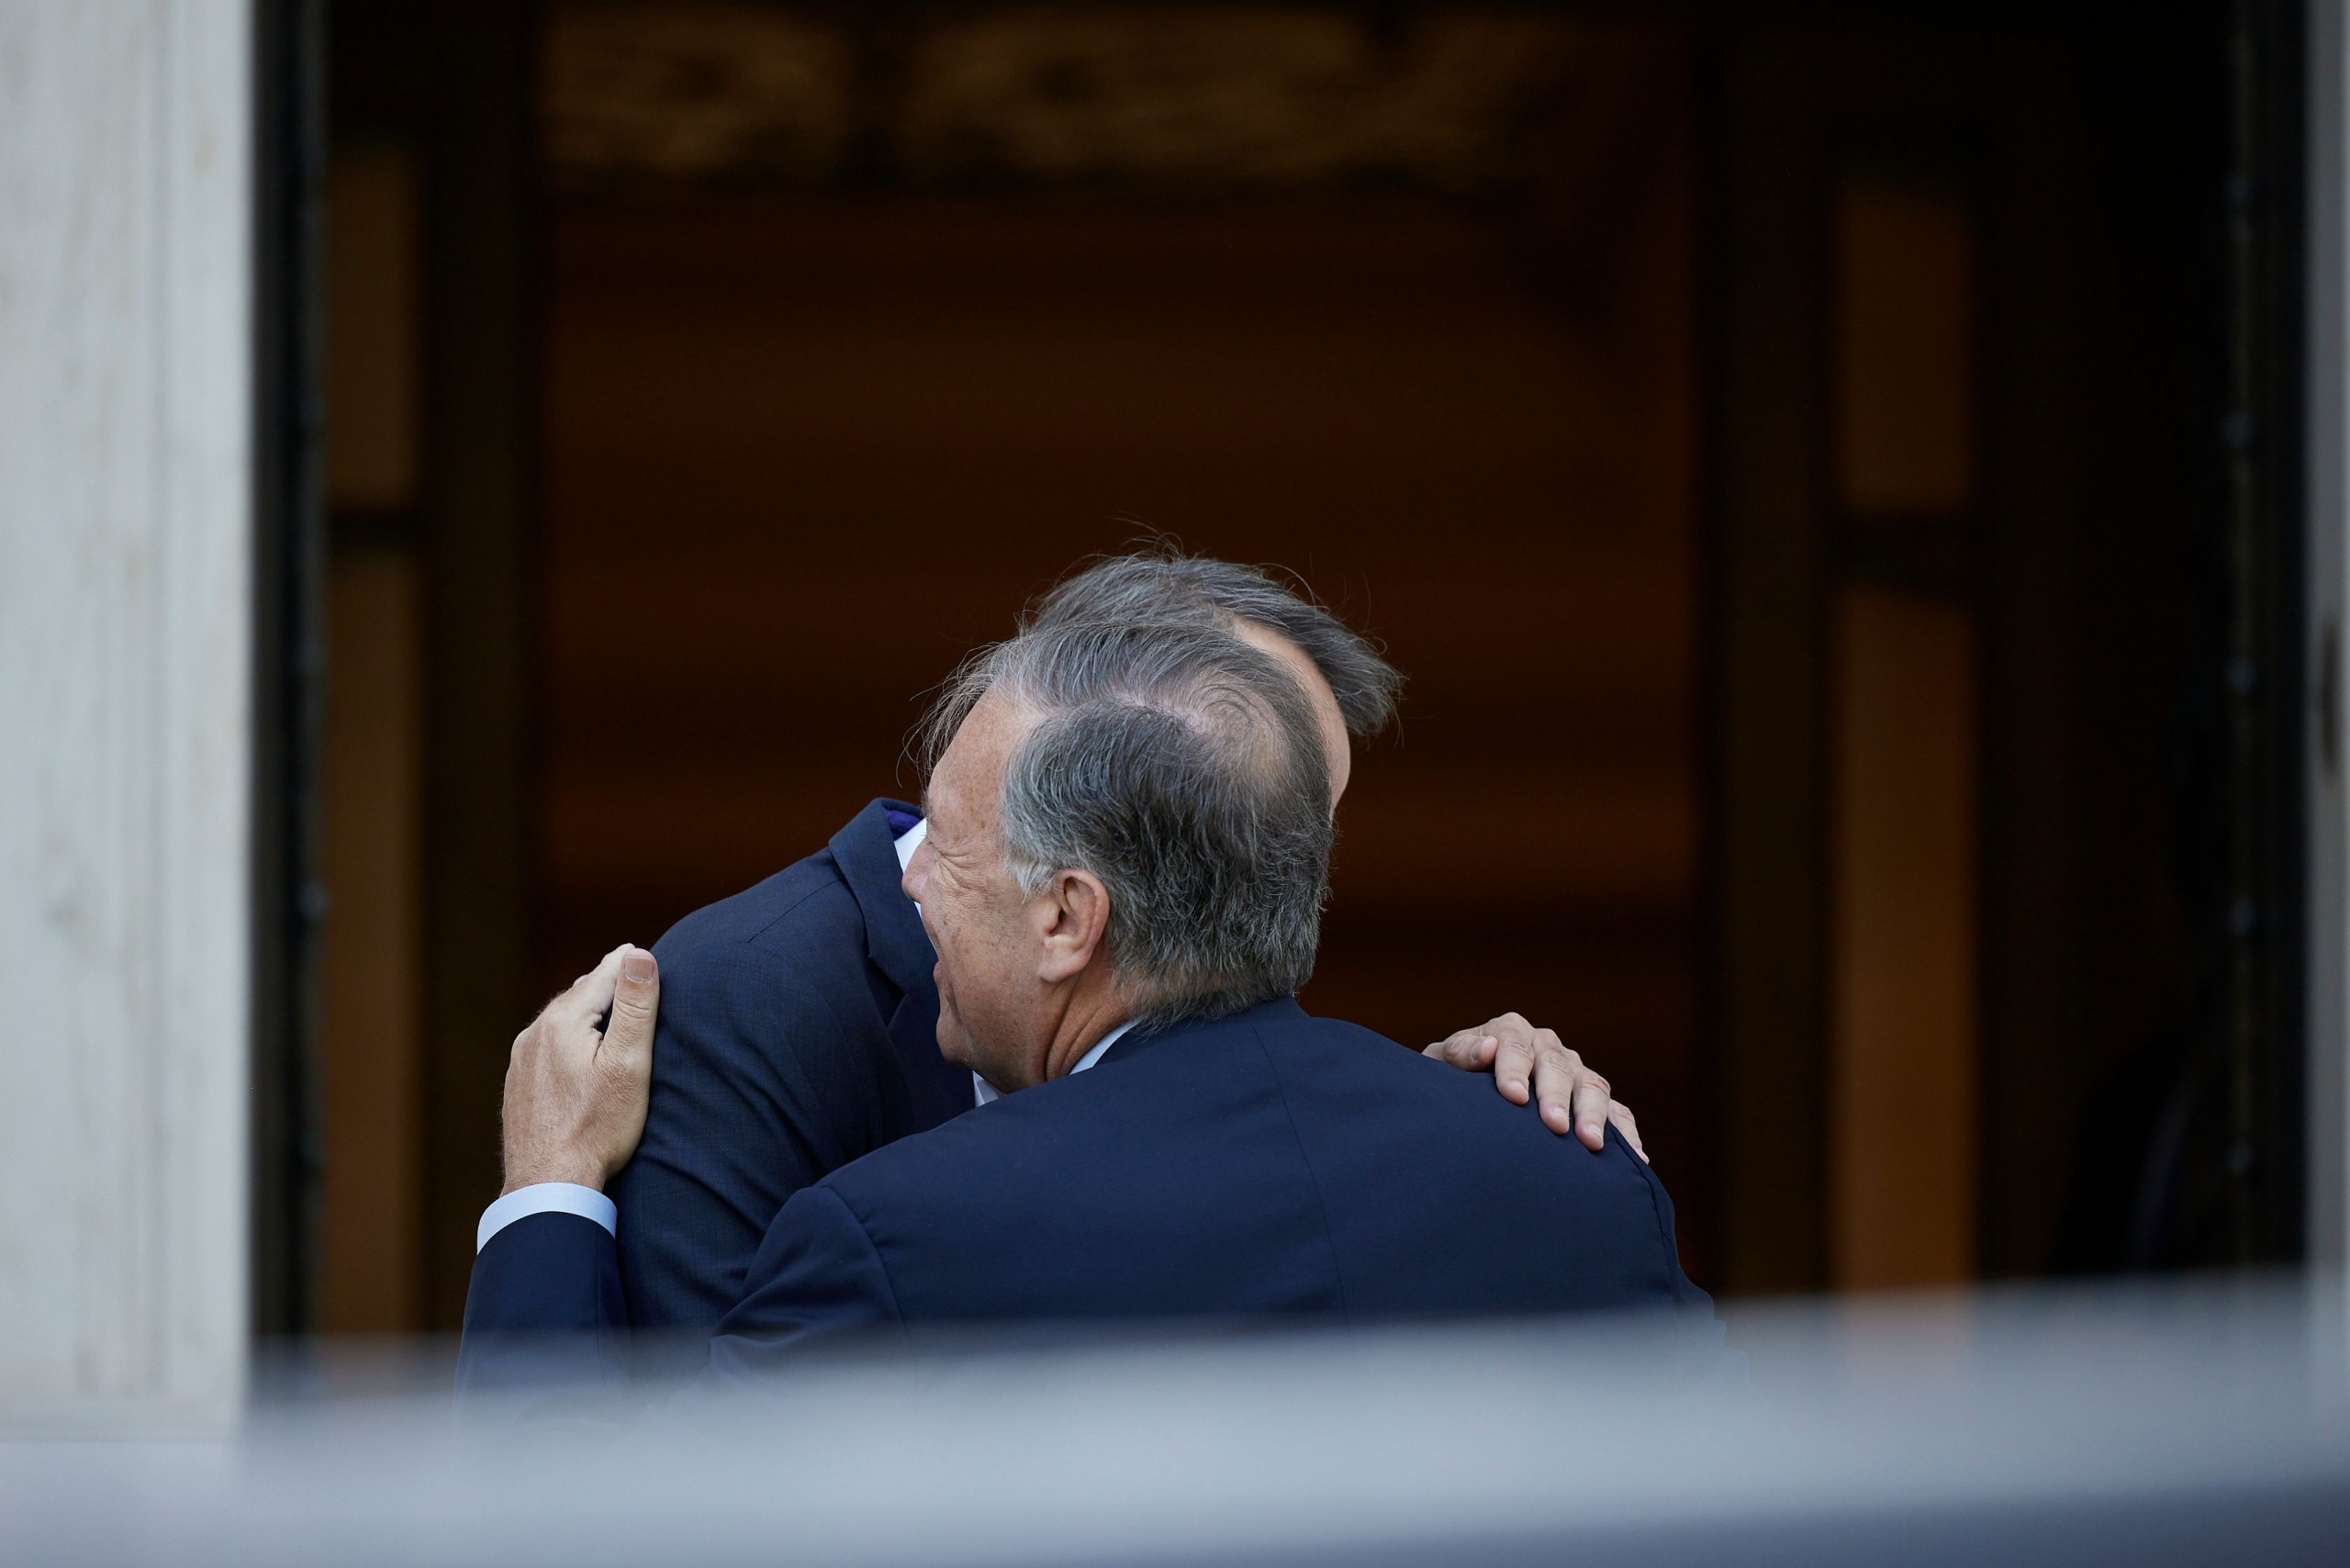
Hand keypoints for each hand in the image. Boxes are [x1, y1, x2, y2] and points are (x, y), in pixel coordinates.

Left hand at [500, 945, 660, 1193]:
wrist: (548, 1186)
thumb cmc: (598, 1128)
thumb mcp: (628, 1064)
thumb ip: (635, 1006)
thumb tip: (638, 953)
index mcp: (562, 1020)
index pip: (606, 973)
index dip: (632, 965)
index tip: (646, 956)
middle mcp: (534, 1033)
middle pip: (582, 995)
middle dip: (610, 989)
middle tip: (637, 985)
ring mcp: (522, 1061)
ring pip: (562, 1021)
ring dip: (589, 1016)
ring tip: (613, 1017)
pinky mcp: (519, 1085)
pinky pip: (548, 1048)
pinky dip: (571, 1042)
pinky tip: (583, 1060)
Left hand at [1423, 1012, 1646, 1160]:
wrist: (1468, 1098)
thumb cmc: (1451, 1082)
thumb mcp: (1442, 1065)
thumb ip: (1459, 1054)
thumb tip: (1485, 1049)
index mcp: (1510, 1031)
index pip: (1514, 1045)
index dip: (1513, 1069)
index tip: (1512, 1097)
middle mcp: (1547, 1046)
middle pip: (1557, 1066)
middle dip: (1556, 1096)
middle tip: (1555, 1125)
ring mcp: (1574, 1071)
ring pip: (1592, 1086)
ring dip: (1594, 1115)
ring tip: (1592, 1144)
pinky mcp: (1593, 1099)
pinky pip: (1618, 1112)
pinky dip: (1626, 1133)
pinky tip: (1635, 1158)